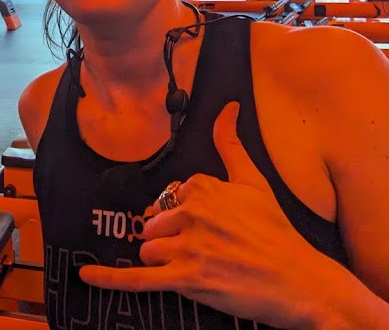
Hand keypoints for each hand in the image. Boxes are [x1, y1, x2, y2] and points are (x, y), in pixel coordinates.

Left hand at [79, 102, 336, 328]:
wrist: (303, 281)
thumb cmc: (278, 233)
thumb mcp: (255, 181)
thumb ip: (231, 144)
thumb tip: (228, 107)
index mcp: (203, 187)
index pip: (170, 198)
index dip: (186, 215)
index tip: (210, 227)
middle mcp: (193, 212)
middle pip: (153, 224)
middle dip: (171, 238)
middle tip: (207, 250)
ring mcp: (189, 246)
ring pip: (149, 250)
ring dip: (165, 261)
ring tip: (200, 267)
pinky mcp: (188, 279)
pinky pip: (139, 279)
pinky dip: (110, 279)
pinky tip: (86, 277)